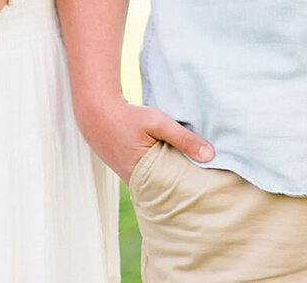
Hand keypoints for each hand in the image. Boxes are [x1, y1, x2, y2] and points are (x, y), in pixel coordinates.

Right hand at [76, 96, 212, 183]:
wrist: (96, 112)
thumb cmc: (127, 117)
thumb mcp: (158, 122)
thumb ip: (183, 138)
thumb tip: (210, 155)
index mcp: (144, 178)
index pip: (172, 195)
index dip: (189, 194)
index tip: (208, 195)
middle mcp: (137, 183)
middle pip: (166, 191)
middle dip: (183, 189)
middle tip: (207, 190)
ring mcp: (131, 177)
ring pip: (158, 184)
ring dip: (172, 179)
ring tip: (194, 177)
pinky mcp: (129, 169)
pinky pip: (150, 176)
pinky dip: (161, 172)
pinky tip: (173, 165)